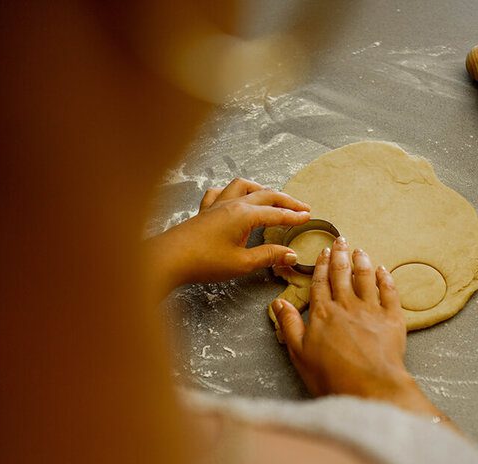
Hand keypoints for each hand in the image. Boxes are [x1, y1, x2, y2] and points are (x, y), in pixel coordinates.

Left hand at [145, 178, 309, 295]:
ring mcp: (217, 205)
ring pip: (243, 186)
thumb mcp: (242, 263)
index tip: (308, 217)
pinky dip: (231, 191)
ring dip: (260, 189)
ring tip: (271, 196)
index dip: (294, 216)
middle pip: (265, 195)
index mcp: (245, 215)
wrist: (169, 258)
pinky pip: (219, 193)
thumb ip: (268, 256)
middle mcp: (232, 204)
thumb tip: (291, 254)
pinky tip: (233, 198)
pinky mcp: (204, 211)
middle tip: (301, 207)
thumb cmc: (204, 261)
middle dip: (285, 201)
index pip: (276, 213)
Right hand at [273, 237, 407, 397]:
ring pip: (366, 277)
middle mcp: (347, 305)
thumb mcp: (299, 353)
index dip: (321, 265)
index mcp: (323, 313)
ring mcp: (371, 310)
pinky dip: (385, 278)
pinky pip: (389, 291)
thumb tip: (278, 302)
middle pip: (342, 273)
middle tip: (340, 240)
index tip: (323, 251)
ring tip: (359, 251)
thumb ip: (289, 325)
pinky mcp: (393, 319)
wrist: (369, 387)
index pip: (320, 282)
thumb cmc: (331, 375)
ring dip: (362, 261)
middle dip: (340, 255)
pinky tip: (382, 271)